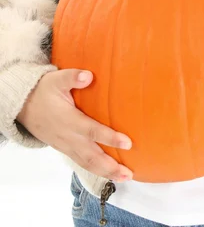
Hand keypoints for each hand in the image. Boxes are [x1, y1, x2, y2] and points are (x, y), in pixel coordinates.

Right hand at [17, 69, 133, 182]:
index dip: (109, 138)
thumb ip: (72, 77)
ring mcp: (66, 145)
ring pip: (87, 163)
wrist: (23, 107)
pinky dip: (96, 170)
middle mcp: (68, 137)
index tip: (128, 143)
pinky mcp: (65, 149)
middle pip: (91, 156)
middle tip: (129, 173)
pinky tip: (109, 173)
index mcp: (68, 120)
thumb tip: (88, 76)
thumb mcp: (56, 80)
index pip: (92, 131)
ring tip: (124, 177)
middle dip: (110, 166)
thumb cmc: (43, 92)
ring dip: (106, 172)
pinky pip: (81, 163)